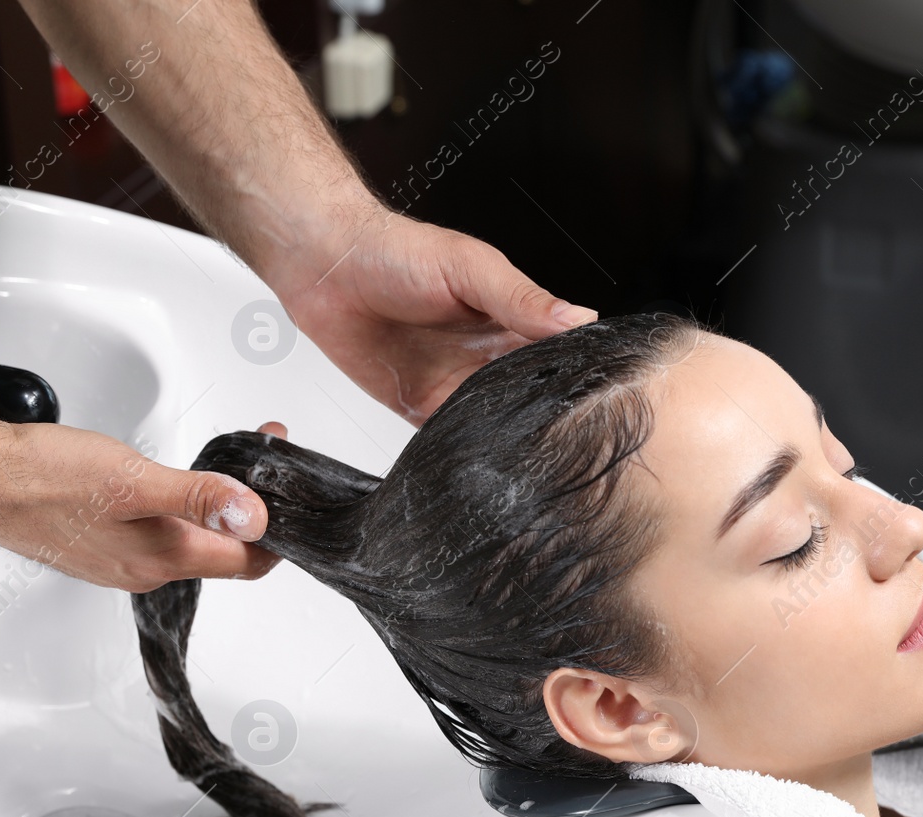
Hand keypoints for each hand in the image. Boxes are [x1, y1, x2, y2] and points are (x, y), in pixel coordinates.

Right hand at [0, 419, 290, 591]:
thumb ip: (197, 496)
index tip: (289, 485)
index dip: (279, 526)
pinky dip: (185, 508)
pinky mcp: (101, 542)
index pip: (249, 562)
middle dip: (255, 510)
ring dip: (221, 506)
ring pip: (193, 541)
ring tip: (236, 464)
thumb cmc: (42, 478)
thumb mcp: (133, 479)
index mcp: (162, 559)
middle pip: (226, 552)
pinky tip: (179, 482)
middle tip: (268, 461)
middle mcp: (146, 569)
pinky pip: (161, 533)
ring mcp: (122, 559)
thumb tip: (253, 515)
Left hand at [270, 202, 596, 426]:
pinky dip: (465, 448)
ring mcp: (457, 383)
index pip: (559, 356)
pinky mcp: (422, 406)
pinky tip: (480, 458)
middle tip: (566, 442)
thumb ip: (521, 300)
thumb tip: (581, 319)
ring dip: (509, 438)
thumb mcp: (470, 269)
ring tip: (530, 459)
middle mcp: (490, 354)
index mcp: (511, 318)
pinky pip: (452, 436)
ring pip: (497, 422)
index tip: (596, 402)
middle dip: (546, 418)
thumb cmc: (396, 251)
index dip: (577, 378)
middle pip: (531, 396)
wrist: (325, 268)